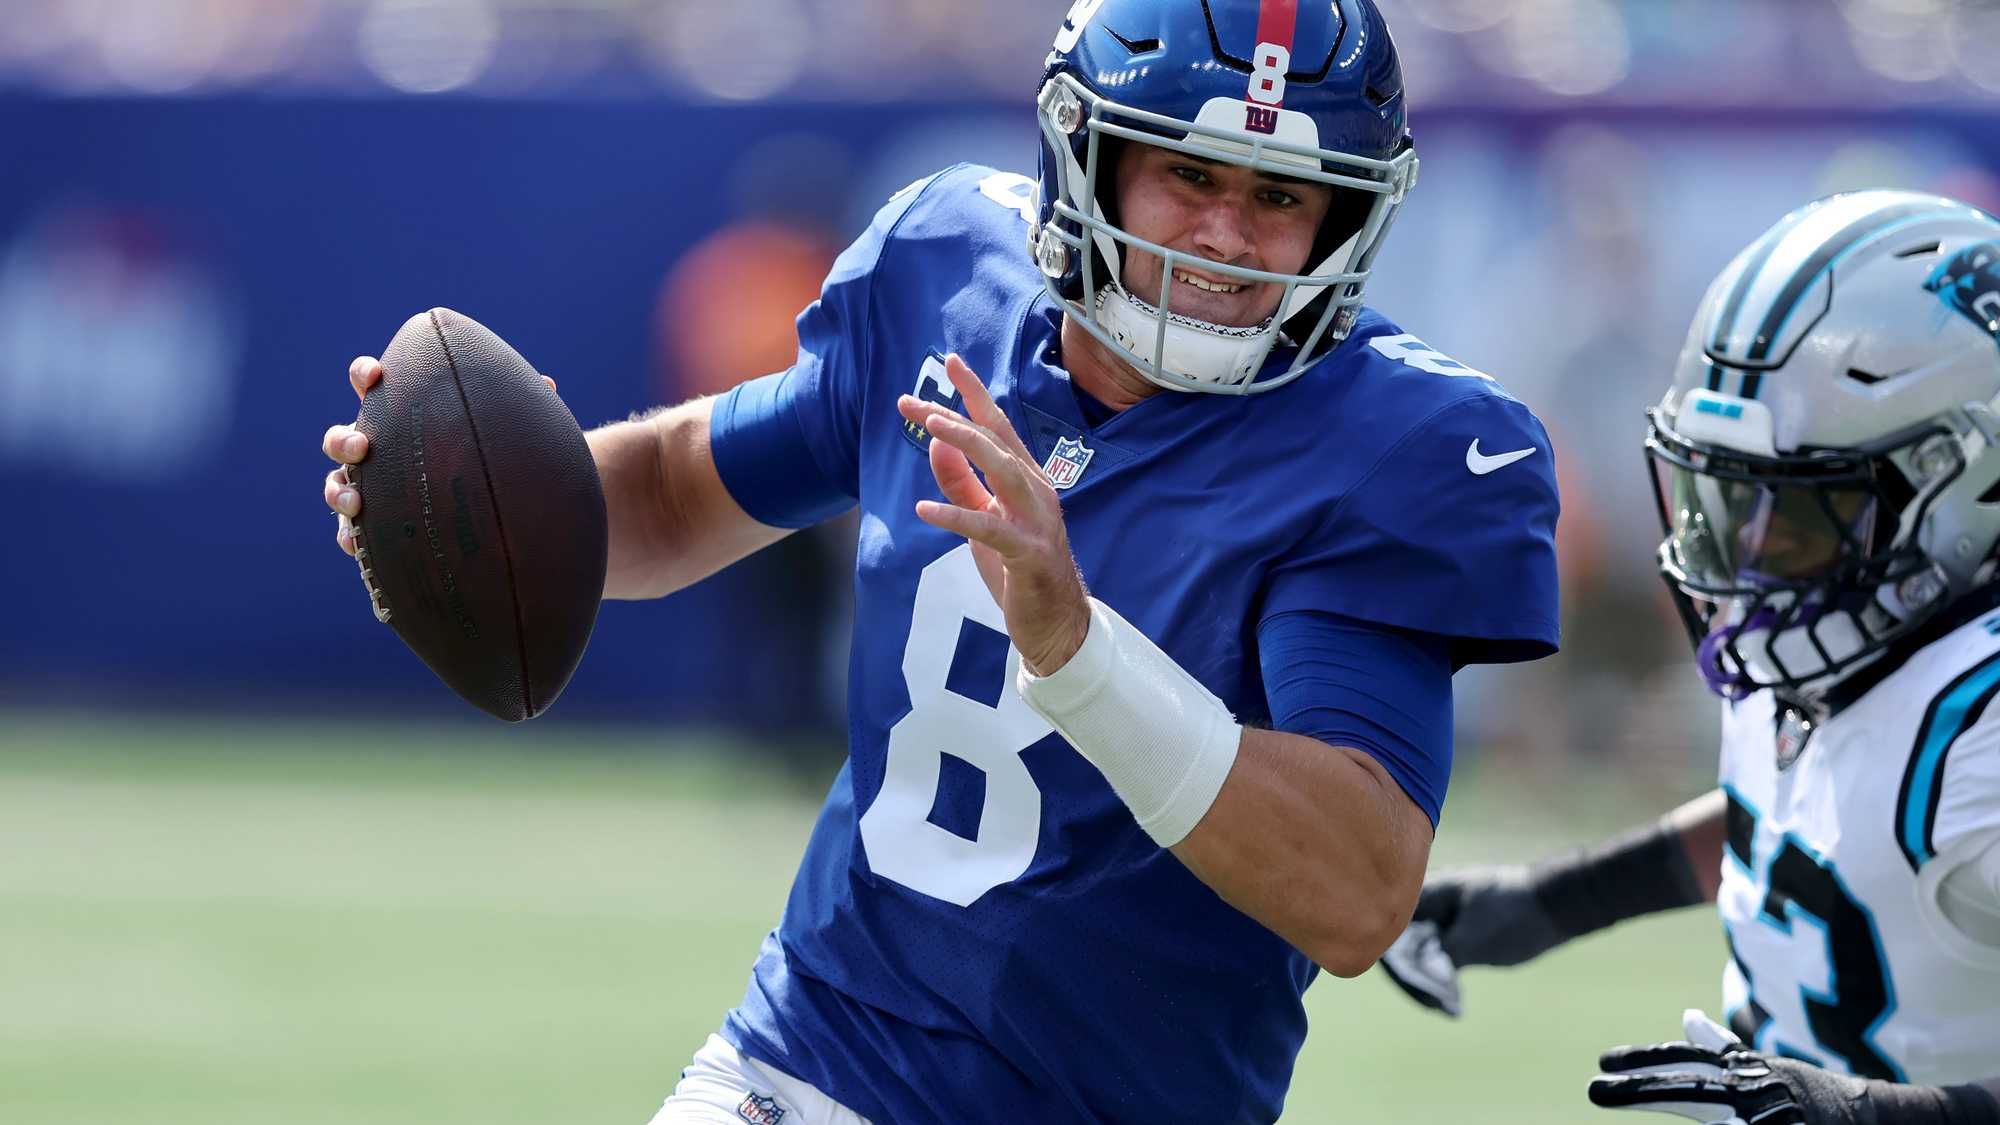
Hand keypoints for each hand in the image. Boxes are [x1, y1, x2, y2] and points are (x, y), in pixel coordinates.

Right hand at [321, 355, 553, 556]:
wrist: (488, 506)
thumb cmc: (487, 454)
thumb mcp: (499, 432)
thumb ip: (513, 409)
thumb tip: (547, 384)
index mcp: (400, 415)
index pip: (370, 386)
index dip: (364, 375)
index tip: (373, 373)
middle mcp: (378, 450)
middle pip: (339, 439)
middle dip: (343, 441)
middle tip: (363, 447)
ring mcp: (371, 488)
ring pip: (336, 484)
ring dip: (338, 491)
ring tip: (356, 503)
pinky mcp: (374, 526)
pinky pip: (349, 532)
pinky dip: (348, 537)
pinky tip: (359, 546)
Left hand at [895, 353, 1089, 676]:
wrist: (1057, 623)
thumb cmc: (1019, 569)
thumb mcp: (982, 519)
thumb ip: (961, 482)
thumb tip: (937, 443)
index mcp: (1026, 479)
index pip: (998, 426)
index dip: (975, 393)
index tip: (949, 362)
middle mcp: (1036, 490)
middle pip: (997, 440)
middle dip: (956, 414)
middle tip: (914, 402)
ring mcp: (1037, 521)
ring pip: (1003, 470)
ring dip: (967, 445)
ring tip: (932, 428)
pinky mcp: (1028, 554)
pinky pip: (989, 528)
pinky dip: (956, 516)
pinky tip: (924, 509)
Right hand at [1376, 864, 1567, 1016]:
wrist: (1556, 905)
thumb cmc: (1513, 915)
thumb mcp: (1472, 940)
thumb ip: (1439, 958)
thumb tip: (1417, 979)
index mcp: (1427, 893)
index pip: (1393, 924)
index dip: (1393, 956)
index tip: (1411, 984)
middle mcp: (1430, 904)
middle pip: (1402, 942)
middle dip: (1413, 975)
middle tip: (1433, 1002)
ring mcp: (1444, 919)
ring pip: (1421, 954)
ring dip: (1429, 982)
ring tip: (1445, 1007)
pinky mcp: (1458, 935)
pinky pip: (1439, 960)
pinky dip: (1443, 981)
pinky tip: (1453, 1004)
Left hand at [1589, 1010, 1946, 1124]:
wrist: (1879, 1118)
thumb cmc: (1812, 1095)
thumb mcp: (1767, 1068)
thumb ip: (1722, 1049)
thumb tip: (1686, 1018)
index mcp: (1744, 1072)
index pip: (1683, 1062)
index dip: (1642, 1060)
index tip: (1602, 1062)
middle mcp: (1753, 1092)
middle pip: (1686, 1090)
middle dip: (1637, 1090)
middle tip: (1594, 1090)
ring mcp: (1768, 1118)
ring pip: (1706, 1113)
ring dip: (1662, 1105)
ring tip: (1619, 1099)